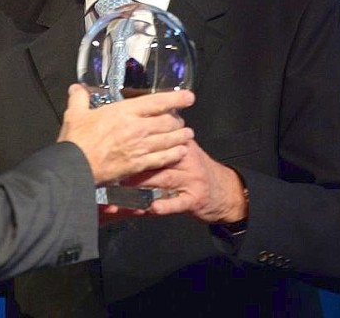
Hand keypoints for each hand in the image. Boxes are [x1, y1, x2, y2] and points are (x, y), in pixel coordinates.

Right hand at [57, 84, 194, 184]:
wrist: (76, 167)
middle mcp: (137, 128)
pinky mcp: (139, 165)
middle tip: (180, 120)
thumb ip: (79, 99)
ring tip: (188, 134)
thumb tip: (77, 88)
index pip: (157, 102)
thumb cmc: (76, 140)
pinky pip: (164, 158)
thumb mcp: (75, 114)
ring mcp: (140, 148)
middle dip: (178, 121)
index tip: (188, 97)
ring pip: (170, 140)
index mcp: (124, 112)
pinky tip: (181, 152)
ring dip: (181, 137)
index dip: (176, 99)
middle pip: (169, 122)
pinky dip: (175, 154)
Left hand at [120, 138, 247, 222]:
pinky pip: (178, 202)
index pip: (157, 139)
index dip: (136, 144)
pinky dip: (165, 205)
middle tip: (113, 171)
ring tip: (122, 191)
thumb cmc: (197, 170)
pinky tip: (151, 207)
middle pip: (157, 159)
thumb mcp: (184, 150)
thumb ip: (163, 141)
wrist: (226, 191)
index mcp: (181, 144)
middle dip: (133, 166)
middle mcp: (186, 159)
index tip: (116, 148)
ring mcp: (192, 179)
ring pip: (164, 180)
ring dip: (141, 187)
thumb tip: (137, 131)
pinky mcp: (195, 199)